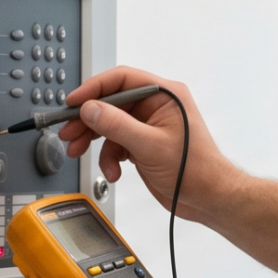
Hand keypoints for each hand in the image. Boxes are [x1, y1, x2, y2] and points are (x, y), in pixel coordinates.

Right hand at [57, 67, 241, 223]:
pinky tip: (114, 171)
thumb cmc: (195, 170)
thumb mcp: (150, 146)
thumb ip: (117, 125)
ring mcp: (149, 125)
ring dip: (94, 141)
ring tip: (78, 152)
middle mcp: (156, 106)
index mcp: (165, 95)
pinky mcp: (144, 143)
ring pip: (110, 124)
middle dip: (88, 119)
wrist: (208, 198)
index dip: (94, 88)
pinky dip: (110, 157)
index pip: (122, 79)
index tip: (73, 102)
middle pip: (112, 103)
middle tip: (69, 132)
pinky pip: (117, 143)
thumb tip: (90, 108)